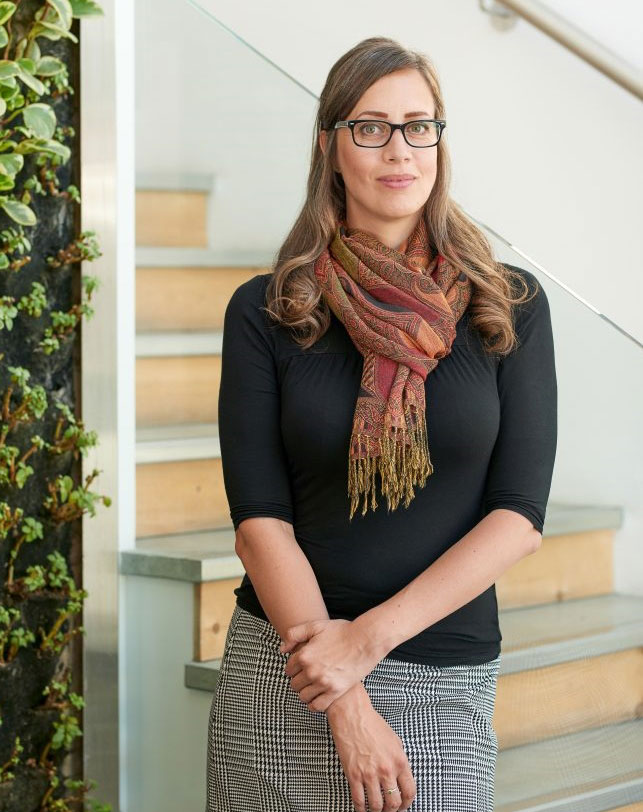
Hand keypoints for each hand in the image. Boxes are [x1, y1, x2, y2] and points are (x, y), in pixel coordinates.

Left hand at [279, 618, 380, 712]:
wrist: (365, 640)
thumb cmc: (342, 631)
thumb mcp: (316, 626)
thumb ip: (294, 634)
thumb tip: (282, 649)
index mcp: (304, 655)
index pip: (288, 670)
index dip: (293, 668)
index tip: (300, 667)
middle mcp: (311, 670)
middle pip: (294, 684)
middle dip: (299, 681)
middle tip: (307, 677)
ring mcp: (323, 682)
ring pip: (303, 696)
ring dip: (305, 693)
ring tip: (312, 687)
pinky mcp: (335, 691)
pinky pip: (317, 706)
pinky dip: (314, 704)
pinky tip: (318, 697)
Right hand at [326, 684, 416, 811]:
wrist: (353, 716)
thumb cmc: (372, 724)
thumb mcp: (395, 740)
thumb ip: (399, 759)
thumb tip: (400, 776)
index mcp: (400, 761)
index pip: (409, 791)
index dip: (407, 803)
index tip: (403, 806)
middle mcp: (387, 770)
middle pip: (394, 803)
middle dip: (392, 810)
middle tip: (389, 810)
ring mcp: (370, 774)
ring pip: (376, 806)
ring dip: (377, 811)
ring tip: (375, 809)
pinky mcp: (354, 775)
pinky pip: (359, 800)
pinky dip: (361, 809)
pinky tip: (361, 808)